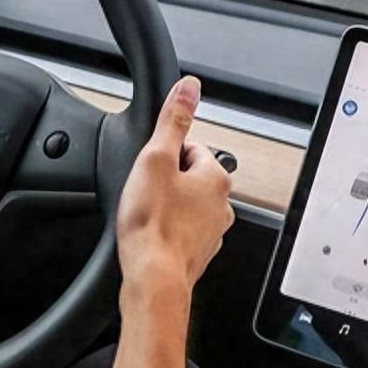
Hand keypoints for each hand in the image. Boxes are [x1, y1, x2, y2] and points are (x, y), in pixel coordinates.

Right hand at [116, 76, 233, 316]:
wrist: (153, 280)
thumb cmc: (153, 226)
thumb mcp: (156, 158)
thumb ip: (173, 121)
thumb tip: (189, 88)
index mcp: (217, 177)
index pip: (191, 147)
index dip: (164, 154)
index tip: (148, 167)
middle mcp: (222, 204)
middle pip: (188, 177)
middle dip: (166, 181)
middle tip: (144, 193)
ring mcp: (213, 231)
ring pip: (185, 205)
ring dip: (166, 206)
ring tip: (145, 216)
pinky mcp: (198, 252)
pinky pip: (180, 230)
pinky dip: (166, 230)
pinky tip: (149, 236)